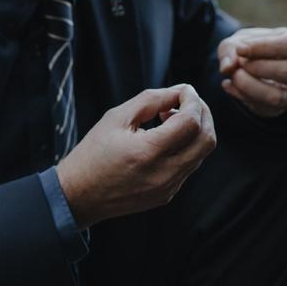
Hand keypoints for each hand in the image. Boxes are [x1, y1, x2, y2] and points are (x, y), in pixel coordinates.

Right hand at [56, 84, 215, 226]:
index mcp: (148, 152)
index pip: (191, 122)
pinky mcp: (167, 194)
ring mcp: (168, 188)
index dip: (193, 100)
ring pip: (201, 153)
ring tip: (170, 118)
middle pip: (207, 139)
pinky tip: (165, 138)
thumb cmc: (93, 153)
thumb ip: (152, 100)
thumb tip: (182, 91)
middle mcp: (163, 174)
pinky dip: (186, 146)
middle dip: (203, 114)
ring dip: (195, 130)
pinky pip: (189, 165)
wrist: (79, 195)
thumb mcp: (116, 117)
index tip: (183, 90)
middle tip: (186, 101)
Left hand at [217, 27, 286, 117]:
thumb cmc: (256, 46)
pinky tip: (229, 85)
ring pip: (280, 97)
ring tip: (233, 76)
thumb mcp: (242, 39)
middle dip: (259, 69)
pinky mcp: (283, 108)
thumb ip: (231, 48)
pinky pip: (265, 109)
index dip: (264, 47)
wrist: (257, 62)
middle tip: (239, 64)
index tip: (239, 48)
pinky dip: (242, 97)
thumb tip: (227, 67)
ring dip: (251, 87)